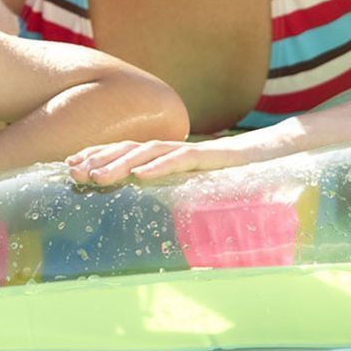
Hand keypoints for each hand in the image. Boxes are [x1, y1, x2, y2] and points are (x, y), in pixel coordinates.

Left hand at [67, 133, 272, 184]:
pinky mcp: (213, 157)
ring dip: (119, 163)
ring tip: (96, 176)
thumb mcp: (196, 184)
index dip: (96, 155)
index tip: (70, 166)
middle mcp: (175, 148)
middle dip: (97, 158)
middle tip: (72, 172)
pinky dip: (159, 166)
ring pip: (148, 151)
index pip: (124, 150)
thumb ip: (172, 187)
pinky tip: (140, 174)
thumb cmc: (236, 173)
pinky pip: (182, 159)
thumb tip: (144, 202)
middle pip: (128, 148)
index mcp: (167, 153)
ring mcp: (193, 150)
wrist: (279, 154)